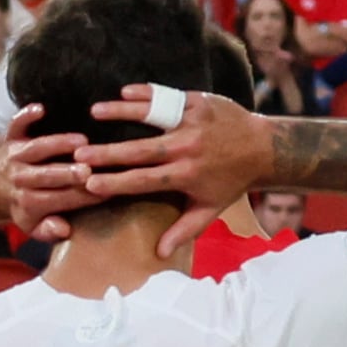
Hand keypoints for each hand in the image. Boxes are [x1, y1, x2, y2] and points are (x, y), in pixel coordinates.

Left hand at [0, 113, 95, 239]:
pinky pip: (16, 125)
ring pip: (37, 149)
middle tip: (88, 170)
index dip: (83, 196)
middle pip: (45, 176)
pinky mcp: (12, 137)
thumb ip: (49, 231)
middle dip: (66, 173)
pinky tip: (40, 109)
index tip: (108, 190)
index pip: (60, 199)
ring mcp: (16, 156)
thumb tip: (64, 230)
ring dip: (57, 144)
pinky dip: (25, 117)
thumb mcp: (33, 226)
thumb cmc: (24, 206)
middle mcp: (21, 178)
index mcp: (29, 202)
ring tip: (81, 141)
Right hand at [70, 85, 270, 255]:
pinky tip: (124, 93)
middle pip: (140, 150)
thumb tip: (159, 254)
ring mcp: (194, 121)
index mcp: (186, 175)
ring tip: (94, 112)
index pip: (143, 180)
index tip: (89, 184)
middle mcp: (188, 147)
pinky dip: (147, 94)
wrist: (266, 148)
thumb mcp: (210, 208)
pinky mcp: (200, 102)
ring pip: (152, 116)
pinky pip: (169, 97)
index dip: (115, 182)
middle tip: (80, 154)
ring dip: (122, 113)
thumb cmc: (232, 182)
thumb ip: (184, 230)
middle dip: (108, 152)